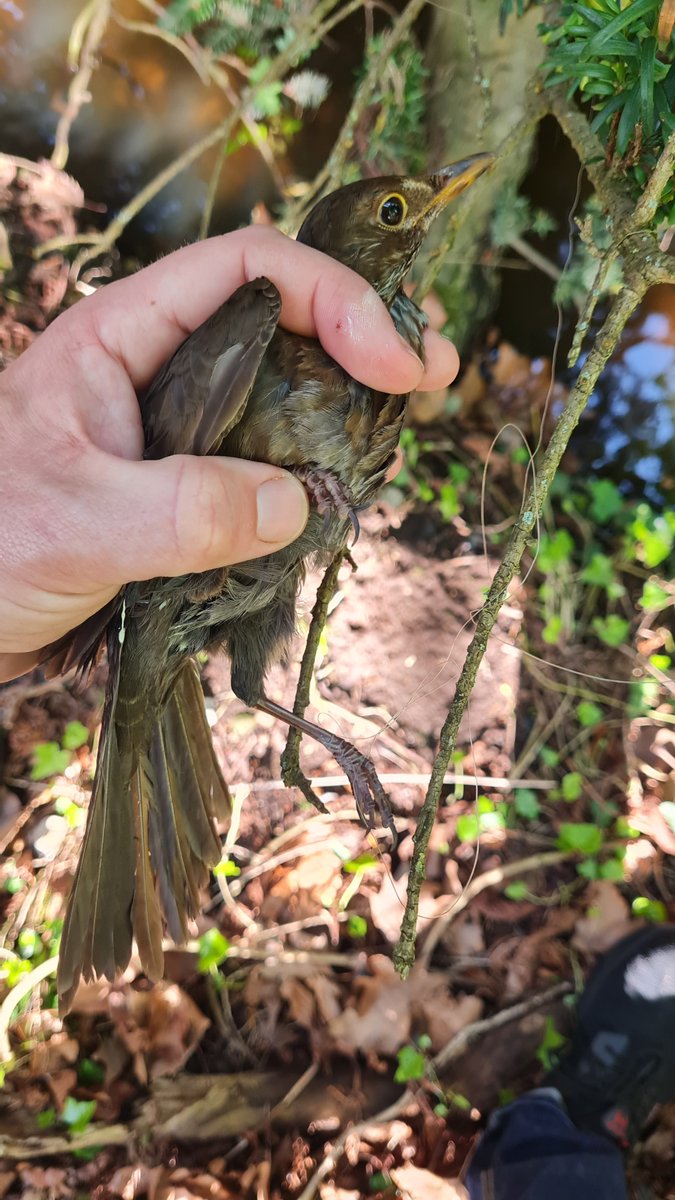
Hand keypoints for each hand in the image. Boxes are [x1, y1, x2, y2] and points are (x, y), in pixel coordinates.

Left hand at [0, 226, 458, 681]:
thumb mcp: (78, 524)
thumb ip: (184, 511)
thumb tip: (297, 498)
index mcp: (123, 337)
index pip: (249, 268)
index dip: (334, 296)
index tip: (392, 361)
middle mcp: (161, 371)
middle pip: (283, 319)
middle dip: (362, 337)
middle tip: (432, 376)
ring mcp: (178, 431)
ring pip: (282, 392)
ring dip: (346, 406)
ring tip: (400, 433)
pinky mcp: (188, 489)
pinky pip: (267, 464)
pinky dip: (315, 472)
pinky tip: (347, 492)